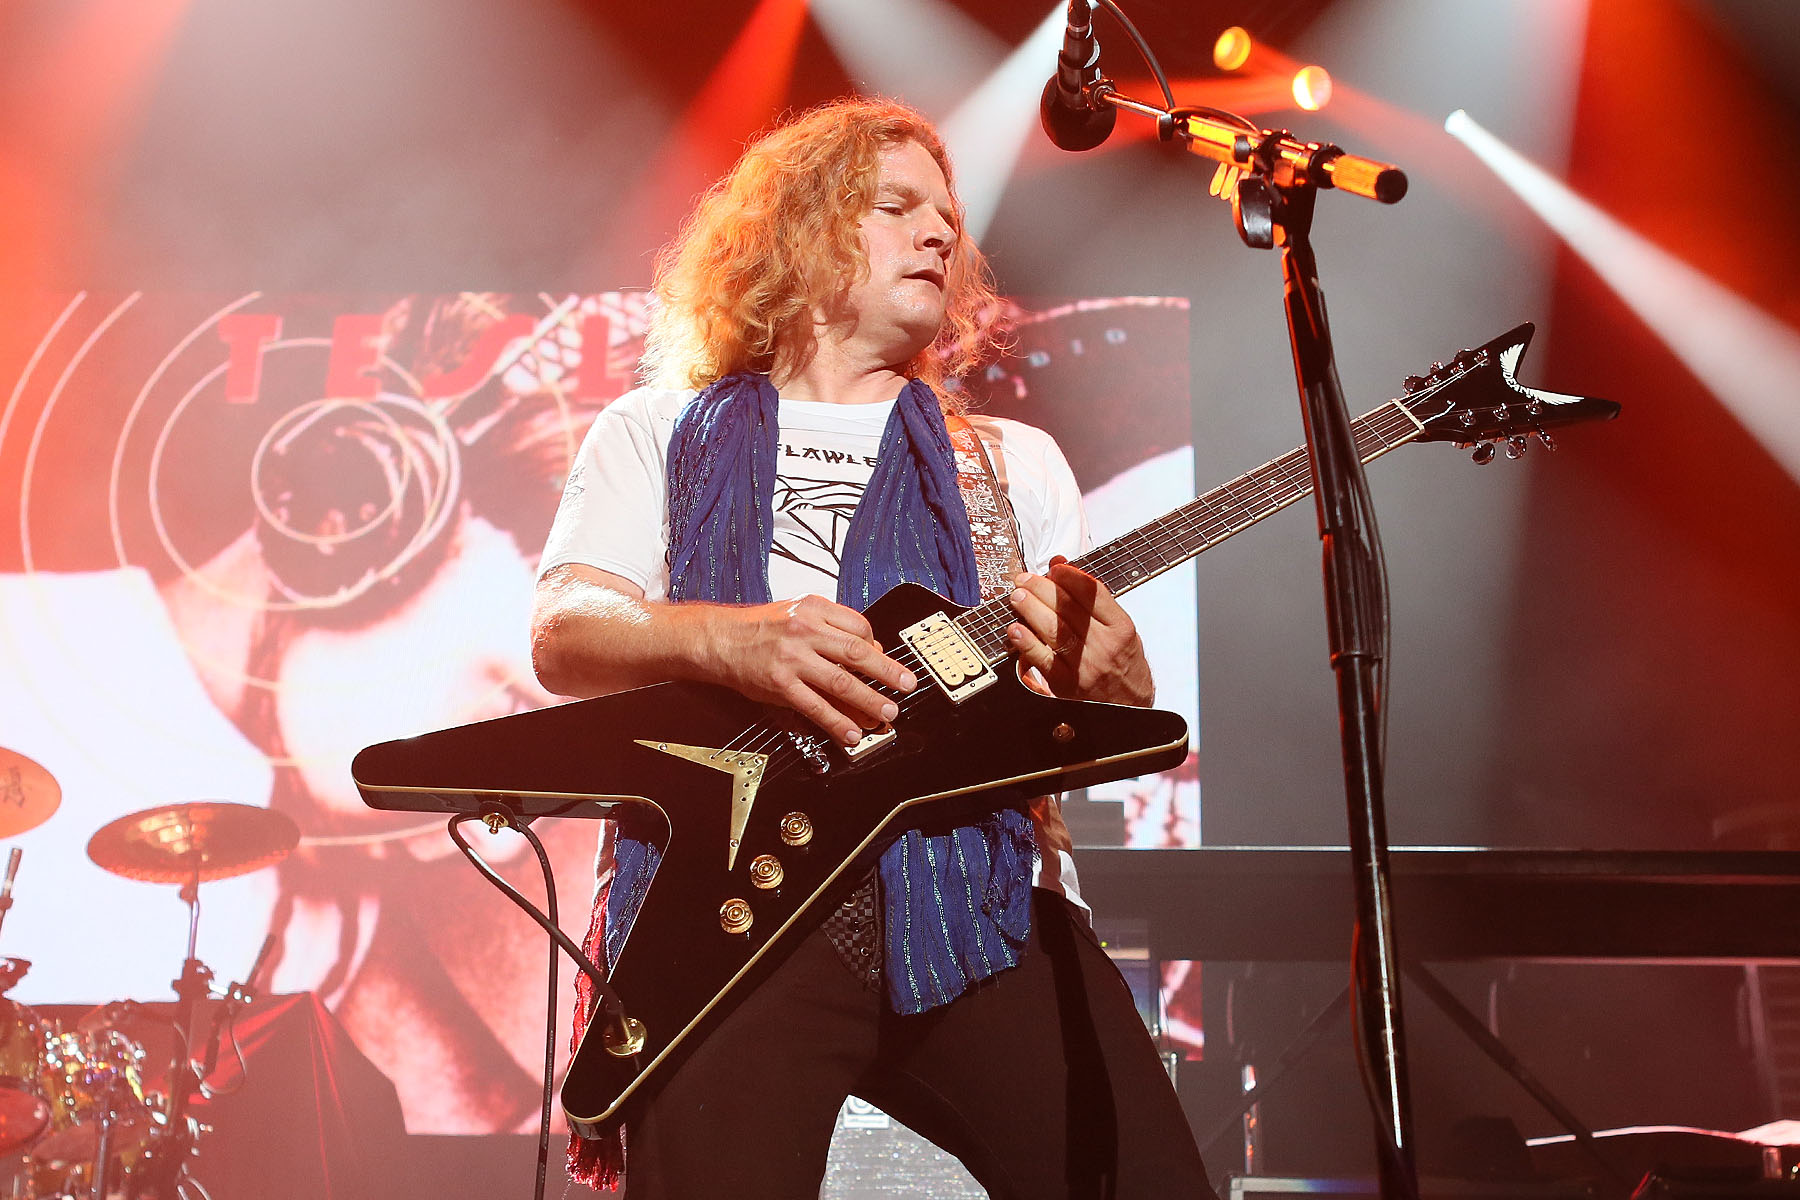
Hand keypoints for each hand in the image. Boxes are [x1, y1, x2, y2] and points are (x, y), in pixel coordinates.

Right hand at [707, 595, 916, 744]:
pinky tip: (851, 732)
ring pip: (842, 681)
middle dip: (888, 671)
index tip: (884, 659)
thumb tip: (867, 649)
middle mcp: (805, 631)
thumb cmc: (760, 627)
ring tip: (887, 712)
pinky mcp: (780, 685)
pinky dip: (837, 722)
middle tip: (907, 684)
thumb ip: (829, 626)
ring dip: (869, 699)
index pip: (858, 626)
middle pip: (858, 652)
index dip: (877, 644)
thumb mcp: (796, 611)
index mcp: (813, 608)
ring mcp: (793, 659)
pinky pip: (815, 707)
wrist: (719, 639)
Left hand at [1005, 558, 1152, 706]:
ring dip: (1031, 609)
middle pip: (1068, 608)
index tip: (1054, 568)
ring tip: (1017, 597)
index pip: (1092, 593)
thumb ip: (1092, 599)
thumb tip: (1061, 566)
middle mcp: (1104, 646)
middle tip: (1024, 579)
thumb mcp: (1119, 628)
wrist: (1130, 706)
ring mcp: (1084, 666)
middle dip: (1042, 588)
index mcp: (1120, 628)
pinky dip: (1026, 643)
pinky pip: (1042, 659)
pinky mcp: (1066, 684)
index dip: (1069, 576)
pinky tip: (1015, 629)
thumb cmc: (1123, 663)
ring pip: (1053, 630)